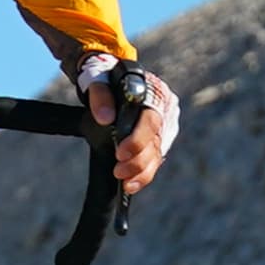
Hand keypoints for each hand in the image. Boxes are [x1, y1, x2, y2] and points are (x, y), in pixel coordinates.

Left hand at [76, 53, 176, 191]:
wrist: (114, 81)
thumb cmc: (107, 79)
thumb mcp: (100, 80)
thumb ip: (100, 96)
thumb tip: (104, 118)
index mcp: (153, 95)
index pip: (150, 121)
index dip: (137, 140)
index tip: (120, 154)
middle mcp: (164, 112)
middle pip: (155, 142)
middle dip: (137, 161)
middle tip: (119, 172)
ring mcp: (164, 128)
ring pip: (156, 154)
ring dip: (141, 172)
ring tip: (125, 183)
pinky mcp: (159, 140)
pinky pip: (154, 160)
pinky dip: (143, 174)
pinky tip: (131, 184)